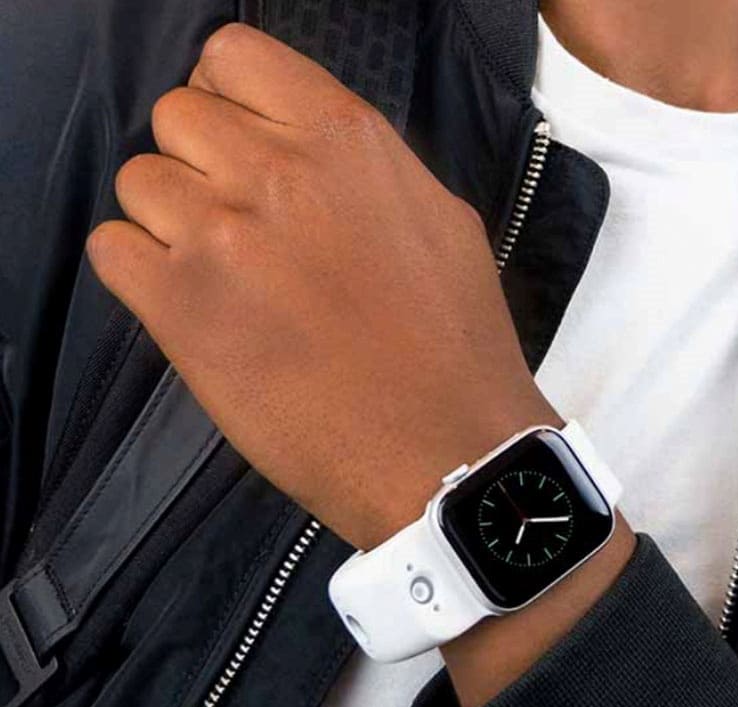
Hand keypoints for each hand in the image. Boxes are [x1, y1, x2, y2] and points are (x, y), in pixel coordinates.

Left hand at [86, 23, 557, 549]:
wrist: (446, 450)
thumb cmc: (456, 344)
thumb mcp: (439, 220)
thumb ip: (362, 168)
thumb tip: (305, 150)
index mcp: (347, 140)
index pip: (233, 56)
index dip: (230, 97)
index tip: (244, 140)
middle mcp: (277, 173)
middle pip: (176, 115)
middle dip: (202, 162)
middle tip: (243, 221)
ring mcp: (220, 240)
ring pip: (138, 181)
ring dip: (171, 221)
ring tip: (224, 273)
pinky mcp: (179, 311)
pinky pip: (110, 250)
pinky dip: (140, 273)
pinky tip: (192, 304)